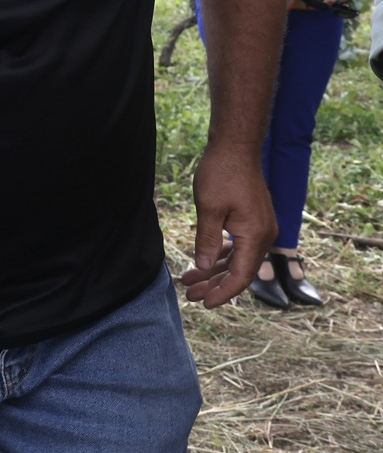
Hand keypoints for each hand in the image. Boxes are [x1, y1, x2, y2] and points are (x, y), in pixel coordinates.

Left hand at [180, 142, 276, 308]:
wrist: (236, 148)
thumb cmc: (221, 174)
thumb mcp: (209, 208)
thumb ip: (207, 239)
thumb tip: (203, 266)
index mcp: (255, 236)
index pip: (240, 276)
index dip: (222, 292)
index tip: (203, 303)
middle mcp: (263, 236)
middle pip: (239, 271)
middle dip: (214, 284)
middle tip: (189, 295)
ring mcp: (260, 228)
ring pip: (238, 259)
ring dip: (215, 271)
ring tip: (190, 280)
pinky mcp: (253, 221)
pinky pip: (238, 246)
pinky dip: (221, 255)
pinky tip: (204, 262)